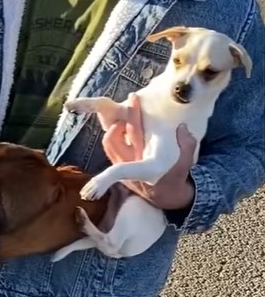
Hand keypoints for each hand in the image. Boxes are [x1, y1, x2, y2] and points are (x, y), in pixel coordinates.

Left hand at [101, 94, 196, 209]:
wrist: (166, 197)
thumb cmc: (175, 177)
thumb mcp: (185, 162)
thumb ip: (187, 144)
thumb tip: (182, 127)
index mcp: (146, 160)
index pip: (134, 134)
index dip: (133, 116)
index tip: (134, 99)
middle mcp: (130, 162)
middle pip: (113, 137)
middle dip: (118, 120)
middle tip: (130, 106)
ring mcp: (121, 166)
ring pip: (108, 144)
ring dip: (114, 130)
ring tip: (126, 122)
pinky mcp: (118, 169)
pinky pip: (110, 149)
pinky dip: (114, 138)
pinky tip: (125, 133)